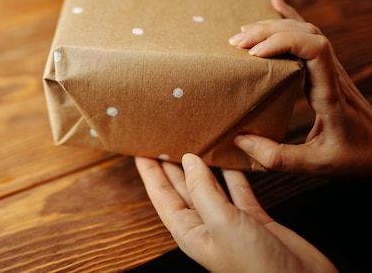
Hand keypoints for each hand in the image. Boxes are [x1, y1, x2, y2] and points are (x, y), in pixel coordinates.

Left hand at [135, 154, 336, 272]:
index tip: (141, 150)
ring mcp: (230, 222)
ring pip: (209, 186)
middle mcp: (207, 225)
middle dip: (170, 164)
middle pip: (182, 188)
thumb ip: (203, 190)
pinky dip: (234, 173)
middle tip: (163, 138)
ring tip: (192, 140)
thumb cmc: (257, 268)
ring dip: (201, 164)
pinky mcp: (254, 219)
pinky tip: (230, 156)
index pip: (162, 196)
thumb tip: (189, 160)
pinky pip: (238, 190)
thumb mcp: (222, 223)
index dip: (150, 172)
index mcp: (190, 232)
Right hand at [229, 0, 371, 175]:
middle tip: (236, 43)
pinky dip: (290, 18)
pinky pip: (310, 37)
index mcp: (331, 94)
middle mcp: (333, 75)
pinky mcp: (326, 71)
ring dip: (274, 26)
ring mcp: (332, 70)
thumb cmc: (354, 159)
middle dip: (269, 31)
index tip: (254, 55)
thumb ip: (279, 157)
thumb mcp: (317, 167)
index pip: (315, 49)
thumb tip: (241, 139)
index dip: (282, 43)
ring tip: (242, 35)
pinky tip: (274, 4)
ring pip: (307, 31)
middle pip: (306, 34)